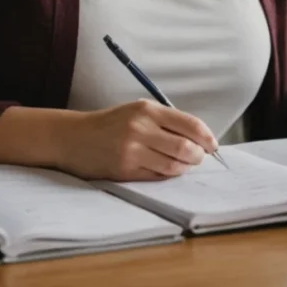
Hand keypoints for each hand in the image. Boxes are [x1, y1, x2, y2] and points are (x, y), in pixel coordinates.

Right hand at [55, 100, 218, 181]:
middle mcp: (140, 128)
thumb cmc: (111, 124)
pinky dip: (167, 175)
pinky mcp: (125, 170)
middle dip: (198, 156)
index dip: (207, 137)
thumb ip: (166, 122)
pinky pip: (157, 176)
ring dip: (184, 168)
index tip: (212, 145)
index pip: (189, 124)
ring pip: (173, 165)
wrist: (74, 138)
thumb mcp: (137, 112)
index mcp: (147, 110)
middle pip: (185, 148)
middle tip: (198, 158)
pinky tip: (165, 170)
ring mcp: (132, 151)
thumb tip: (199, 139)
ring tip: (183, 165)